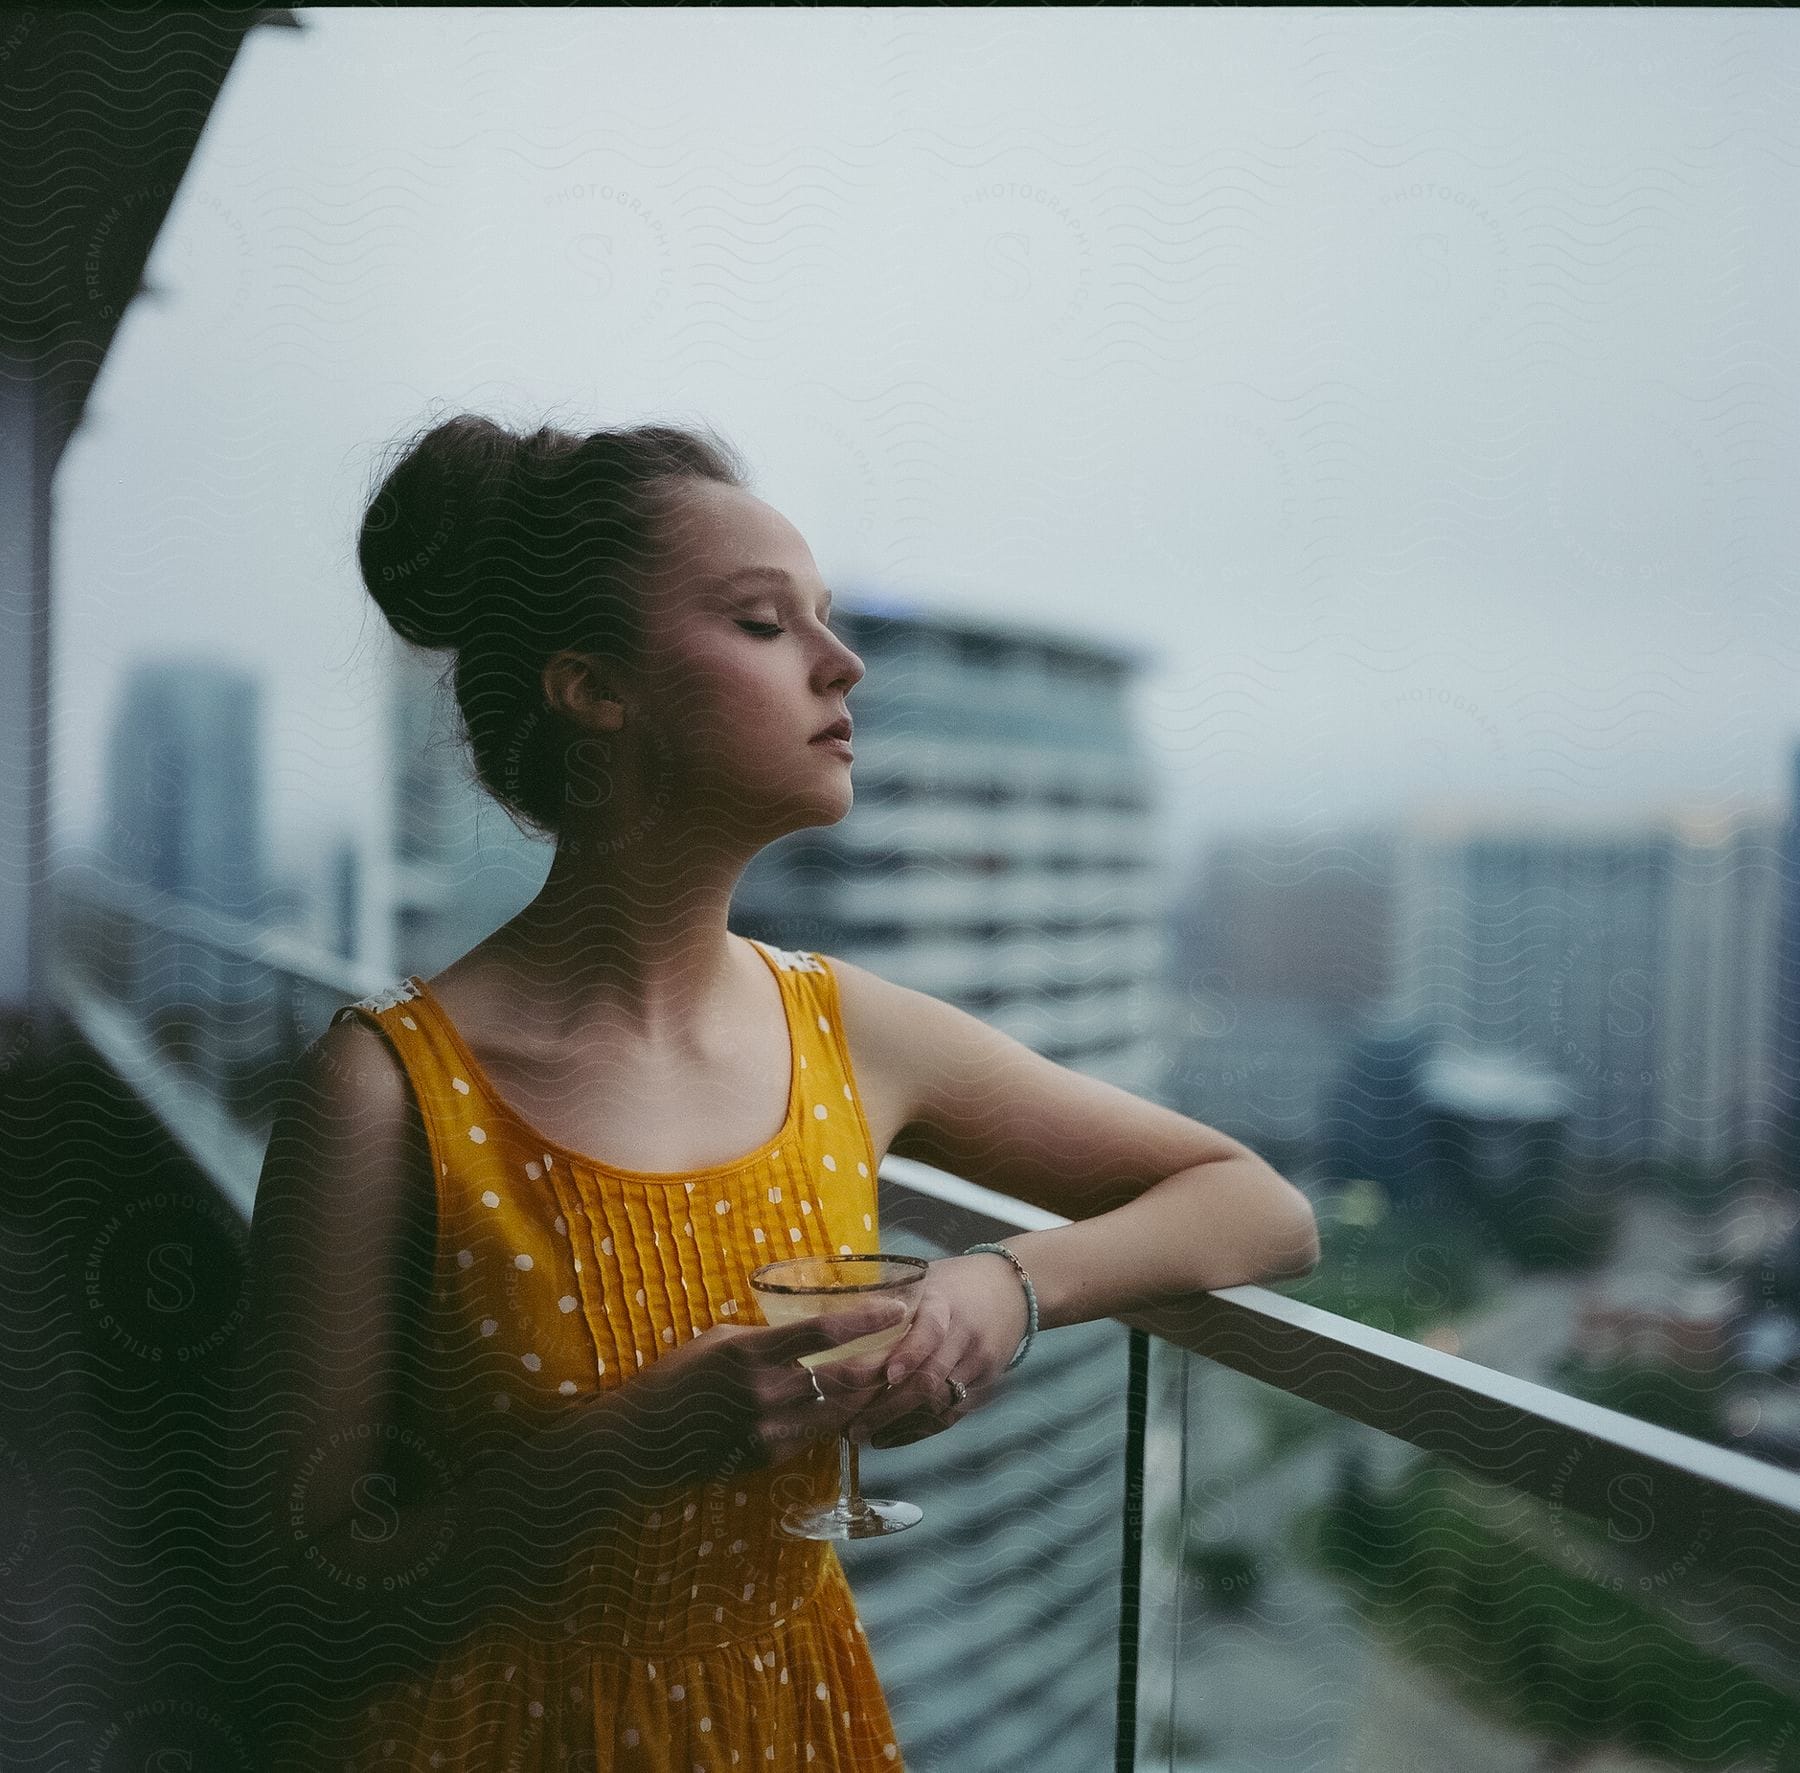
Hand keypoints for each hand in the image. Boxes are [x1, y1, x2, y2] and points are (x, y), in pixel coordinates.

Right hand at [616, 1297, 906, 1485]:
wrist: (645, 1439)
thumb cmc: (678, 1378)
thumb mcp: (718, 1341)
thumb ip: (764, 1339)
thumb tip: (804, 1334)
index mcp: (752, 1352)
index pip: (823, 1332)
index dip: (865, 1319)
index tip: (895, 1310)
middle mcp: (765, 1392)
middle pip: (844, 1379)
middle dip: (881, 1364)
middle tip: (906, 1350)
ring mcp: (768, 1429)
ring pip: (838, 1413)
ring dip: (868, 1397)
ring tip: (891, 1379)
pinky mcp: (767, 1457)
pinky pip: (816, 1436)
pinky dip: (837, 1420)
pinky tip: (853, 1409)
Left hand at [828, 1253, 1026, 1449]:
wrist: (1014, 1288)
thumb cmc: (953, 1282)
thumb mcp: (924, 1278)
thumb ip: (886, 1297)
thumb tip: (830, 1317)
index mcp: (944, 1302)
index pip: (929, 1332)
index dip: (908, 1355)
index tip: (883, 1375)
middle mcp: (964, 1335)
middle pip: (928, 1378)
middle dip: (886, 1405)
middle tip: (847, 1421)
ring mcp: (978, 1363)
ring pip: (938, 1403)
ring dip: (897, 1422)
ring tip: (860, 1433)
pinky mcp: (986, 1384)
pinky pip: (951, 1414)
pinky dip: (919, 1430)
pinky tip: (889, 1437)